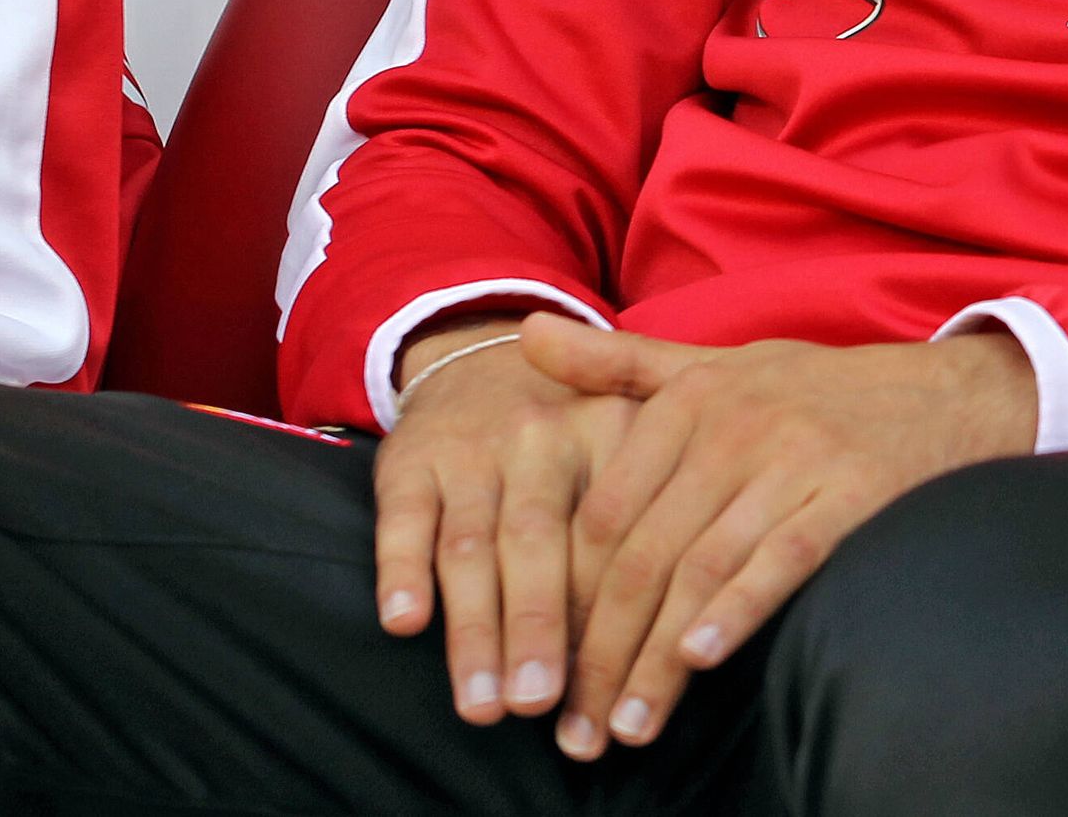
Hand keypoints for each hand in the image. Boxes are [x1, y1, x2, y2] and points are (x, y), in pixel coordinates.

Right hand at [373, 313, 638, 729]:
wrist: (483, 360)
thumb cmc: (574, 438)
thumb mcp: (628, 444)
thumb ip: (647, 524)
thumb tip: (666, 649)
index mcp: (612, 433)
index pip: (613, 536)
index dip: (611, 616)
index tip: (613, 689)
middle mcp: (542, 437)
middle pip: (538, 544)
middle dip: (537, 631)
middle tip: (538, 707)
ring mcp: (472, 450)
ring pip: (470, 546)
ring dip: (474, 628)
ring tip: (481, 705)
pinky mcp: (409, 462)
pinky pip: (403, 520)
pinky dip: (401, 571)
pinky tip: (404, 623)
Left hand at [534, 319, 1038, 758]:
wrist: (949, 393)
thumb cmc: (817, 392)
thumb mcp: (718, 364)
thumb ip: (621, 364)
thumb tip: (525, 335)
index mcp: (691, 400)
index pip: (602, 516)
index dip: (567, 601)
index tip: (550, 670)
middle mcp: (737, 424)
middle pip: (644, 554)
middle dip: (604, 651)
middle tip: (580, 727)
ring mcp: (796, 456)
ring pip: (702, 568)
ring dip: (658, 658)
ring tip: (631, 725)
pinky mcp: (852, 489)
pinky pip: (782, 556)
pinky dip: (737, 608)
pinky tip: (701, 658)